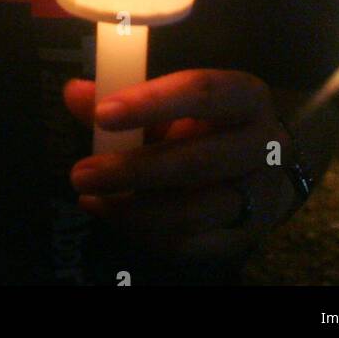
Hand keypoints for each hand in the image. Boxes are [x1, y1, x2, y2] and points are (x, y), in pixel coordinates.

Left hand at [63, 69, 298, 262]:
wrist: (262, 167)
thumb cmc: (209, 122)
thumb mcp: (175, 100)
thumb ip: (126, 96)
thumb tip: (75, 94)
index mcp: (246, 96)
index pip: (202, 92)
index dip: (151, 102)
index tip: (102, 114)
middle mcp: (263, 146)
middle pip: (198, 161)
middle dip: (133, 169)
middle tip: (80, 174)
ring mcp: (260, 197)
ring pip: (195, 212)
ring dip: (134, 210)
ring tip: (91, 199)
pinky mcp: (248, 236)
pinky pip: (193, 245)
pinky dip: (148, 236)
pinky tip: (115, 218)